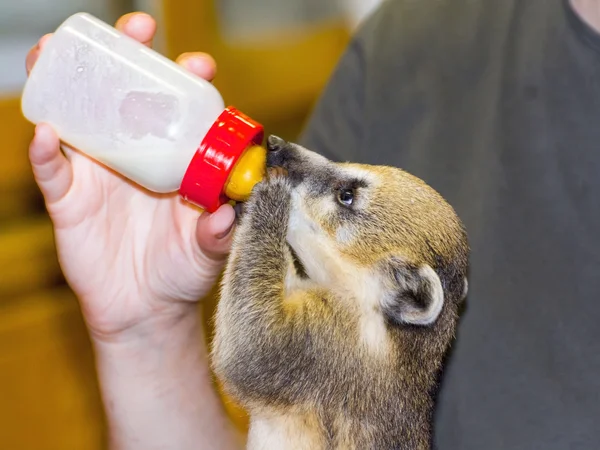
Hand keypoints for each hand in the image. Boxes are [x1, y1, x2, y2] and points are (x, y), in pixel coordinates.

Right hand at [26, 13, 233, 340]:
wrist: (146, 309)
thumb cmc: (181, 271)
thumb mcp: (209, 250)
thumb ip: (220, 232)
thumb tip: (229, 210)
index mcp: (170, 160)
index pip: (176, 109)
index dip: (185, 82)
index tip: (198, 65)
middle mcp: (133, 156)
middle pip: (123, 97)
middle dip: (127, 59)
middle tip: (136, 30)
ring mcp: (98, 174)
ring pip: (77, 118)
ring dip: (67, 81)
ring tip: (61, 49)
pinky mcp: (69, 200)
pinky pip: (52, 171)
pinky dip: (46, 151)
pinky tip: (48, 133)